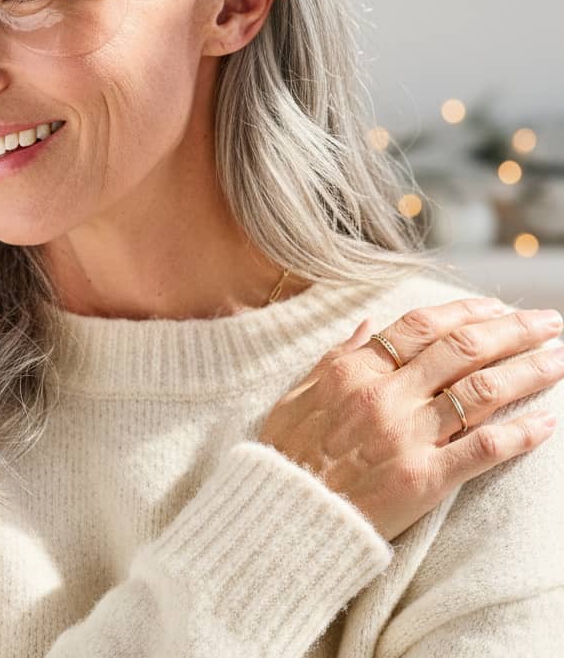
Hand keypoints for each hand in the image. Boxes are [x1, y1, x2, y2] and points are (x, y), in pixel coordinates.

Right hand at [257, 298, 563, 541]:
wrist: (285, 516)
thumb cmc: (287, 454)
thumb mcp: (298, 393)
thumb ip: (336, 356)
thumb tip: (365, 324)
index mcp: (354, 370)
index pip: (421, 326)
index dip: (465, 311)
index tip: (495, 306)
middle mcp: (386, 395)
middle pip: (462, 349)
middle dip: (513, 330)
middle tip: (548, 321)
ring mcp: (408, 436)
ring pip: (482, 390)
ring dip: (529, 370)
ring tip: (560, 358)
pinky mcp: (426, 479)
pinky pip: (483, 449)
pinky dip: (520, 434)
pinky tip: (547, 423)